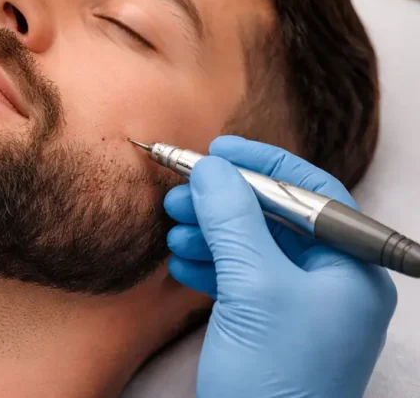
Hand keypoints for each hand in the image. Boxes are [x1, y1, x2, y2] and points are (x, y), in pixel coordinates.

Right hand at [165, 136, 396, 397]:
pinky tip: (182, 262)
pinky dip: (208, 266)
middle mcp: (330, 284)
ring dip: (208, 234)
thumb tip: (211, 169)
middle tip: (180, 192)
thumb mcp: (253, 288)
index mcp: (350, 269)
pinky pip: (239, 280)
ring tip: (173, 229)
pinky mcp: (269, 327)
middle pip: (274, 219)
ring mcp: (299, 308)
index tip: (218, 150)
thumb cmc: (276, 381)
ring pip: (251, 249)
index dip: (262, 165)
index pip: (310, 194)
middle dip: (223, 203)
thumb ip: (233, 220)